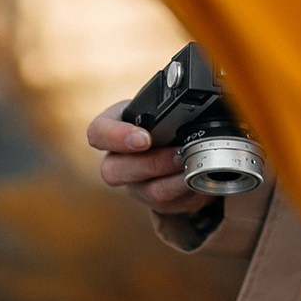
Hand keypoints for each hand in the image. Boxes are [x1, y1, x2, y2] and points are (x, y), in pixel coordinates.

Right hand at [87, 101, 209, 215]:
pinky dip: (187, 198)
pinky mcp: (153, 199)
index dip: (116, 137)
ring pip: (143, 193)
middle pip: (113, 171)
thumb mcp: (169, 102)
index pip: (98, 132)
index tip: (145, 139)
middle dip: (152, 164)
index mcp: (115, 125)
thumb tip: (200, 93)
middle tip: (180, 155)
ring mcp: (133, 182)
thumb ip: (176, 99)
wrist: (183, 137)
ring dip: (173, 184)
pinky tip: (202, 185)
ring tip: (196, 171)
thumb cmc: (172, 114)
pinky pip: (165, 207)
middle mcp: (118, 158)